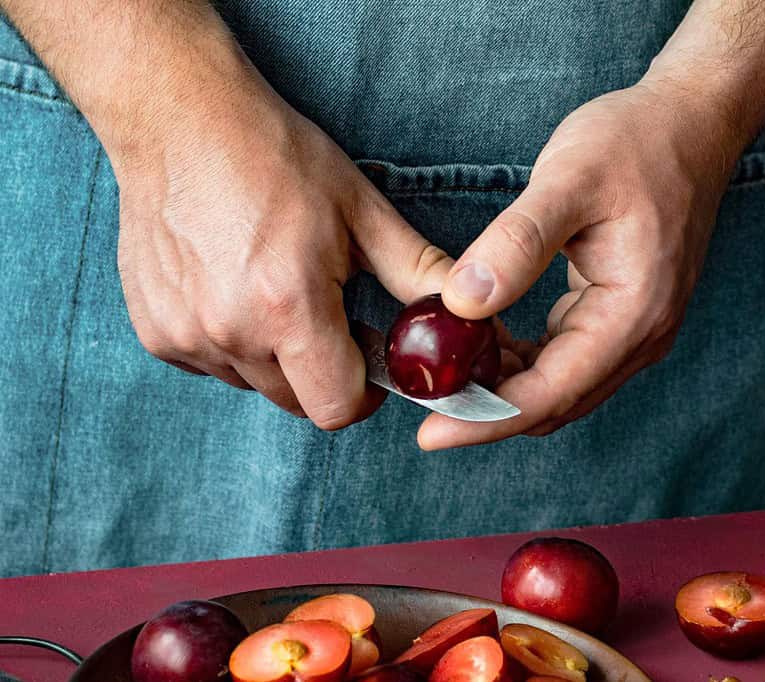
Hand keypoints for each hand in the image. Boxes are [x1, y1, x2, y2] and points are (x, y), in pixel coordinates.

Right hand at [115, 72, 451, 428]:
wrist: (179, 120)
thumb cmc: (276, 159)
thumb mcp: (362, 211)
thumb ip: (418, 273)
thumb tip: (470, 311)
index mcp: (288, 306)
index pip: (336, 408)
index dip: (365, 394)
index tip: (372, 358)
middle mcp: (229, 332)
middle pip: (298, 402)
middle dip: (325, 373)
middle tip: (330, 315)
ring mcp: (184, 335)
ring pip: (254, 385)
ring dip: (276, 359)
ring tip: (278, 291)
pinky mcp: (154, 332)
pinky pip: (213, 366)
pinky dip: (233, 344)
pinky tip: (235, 288)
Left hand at [418, 81, 743, 447]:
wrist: (691, 123)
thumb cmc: (636, 142)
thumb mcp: (569, 179)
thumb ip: (517, 244)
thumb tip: (462, 302)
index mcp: (634, 313)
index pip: (550, 393)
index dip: (485, 418)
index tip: (429, 433)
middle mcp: (642, 336)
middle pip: (555, 403)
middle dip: (487, 410)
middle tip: (422, 398)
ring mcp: (637, 331)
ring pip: (560, 387)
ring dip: (504, 387)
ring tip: (444, 370)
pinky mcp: (623, 317)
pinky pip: (567, 360)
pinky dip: (523, 362)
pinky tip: (485, 339)